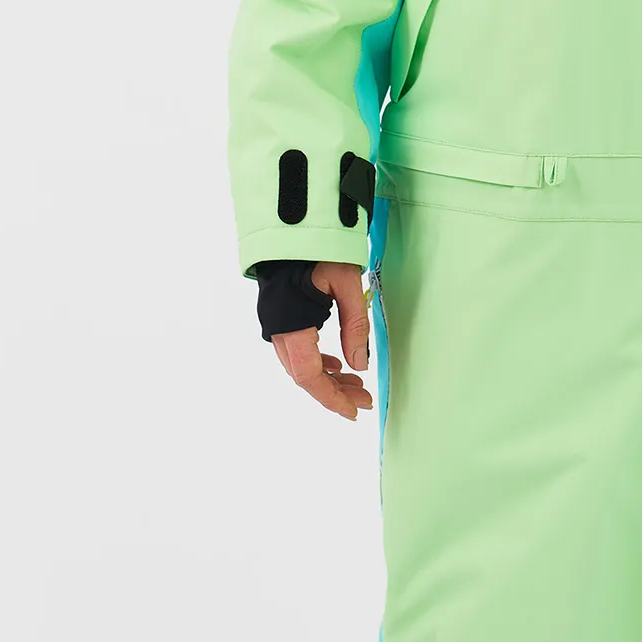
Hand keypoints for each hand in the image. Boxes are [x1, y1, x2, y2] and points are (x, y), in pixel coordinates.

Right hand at [271, 263, 373, 420]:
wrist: (291, 229)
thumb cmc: (318, 251)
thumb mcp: (347, 284)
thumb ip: (354, 326)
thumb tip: (360, 364)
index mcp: (292, 325)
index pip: (309, 375)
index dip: (331, 398)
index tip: (353, 411)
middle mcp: (279, 330)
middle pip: (305, 375)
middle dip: (335, 392)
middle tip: (364, 399)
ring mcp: (277, 326)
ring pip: (302, 365)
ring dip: (329, 379)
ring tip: (356, 385)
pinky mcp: (282, 319)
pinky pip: (299, 351)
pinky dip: (319, 363)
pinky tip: (337, 365)